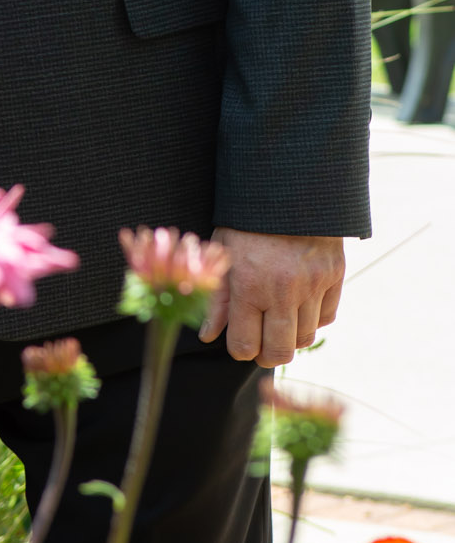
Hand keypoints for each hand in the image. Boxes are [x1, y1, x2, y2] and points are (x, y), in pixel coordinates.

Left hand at [199, 229, 344, 366]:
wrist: (289, 186)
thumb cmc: (248, 219)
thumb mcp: (223, 252)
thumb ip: (218, 298)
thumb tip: (208, 336)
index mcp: (249, 285)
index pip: (245, 345)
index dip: (240, 350)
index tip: (239, 343)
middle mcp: (282, 290)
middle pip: (279, 352)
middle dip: (267, 355)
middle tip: (261, 346)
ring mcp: (312, 285)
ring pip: (305, 338)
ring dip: (291, 337)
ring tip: (279, 322)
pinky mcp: (334, 276)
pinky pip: (326, 317)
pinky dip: (313, 318)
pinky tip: (300, 305)